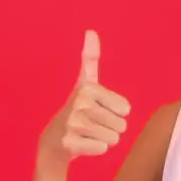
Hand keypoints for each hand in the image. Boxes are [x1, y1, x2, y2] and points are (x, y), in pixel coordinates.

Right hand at [38, 30, 131, 164]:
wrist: (54, 139)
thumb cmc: (77, 109)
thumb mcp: (85, 83)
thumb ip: (91, 58)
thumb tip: (90, 31)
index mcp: (88, 88)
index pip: (126, 109)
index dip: (115, 113)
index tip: (97, 109)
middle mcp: (79, 103)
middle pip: (121, 125)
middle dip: (110, 128)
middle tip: (92, 125)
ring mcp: (73, 124)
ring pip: (113, 138)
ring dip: (104, 139)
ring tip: (87, 134)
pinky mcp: (69, 143)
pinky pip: (102, 149)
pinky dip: (95, 149)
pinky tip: (81, 143)